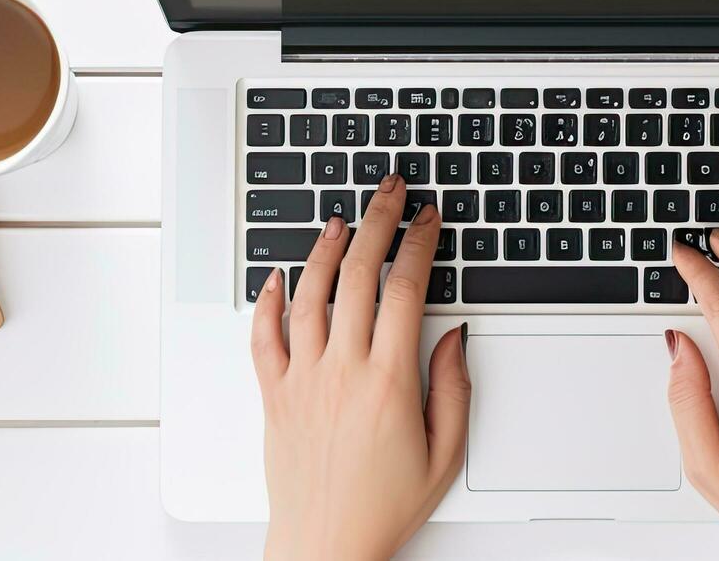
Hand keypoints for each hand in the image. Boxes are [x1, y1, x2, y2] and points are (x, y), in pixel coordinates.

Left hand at [251, 177, 468, 560]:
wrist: (326, 547)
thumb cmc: (383, 507)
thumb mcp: (445, 454)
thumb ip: (453, 389)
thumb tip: (454, 336)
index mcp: (388, 382)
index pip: (406, 290)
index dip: (419, 243)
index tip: (429, 218)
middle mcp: (341, 372)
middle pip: (358, 276)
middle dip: (377, 223)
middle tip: (389, 192)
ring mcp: (302, 381)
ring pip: (309, 295)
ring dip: (324, 249)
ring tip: (340, 219)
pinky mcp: (273, 397)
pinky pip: (263, 338)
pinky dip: (267, 301)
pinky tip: (277, 276)